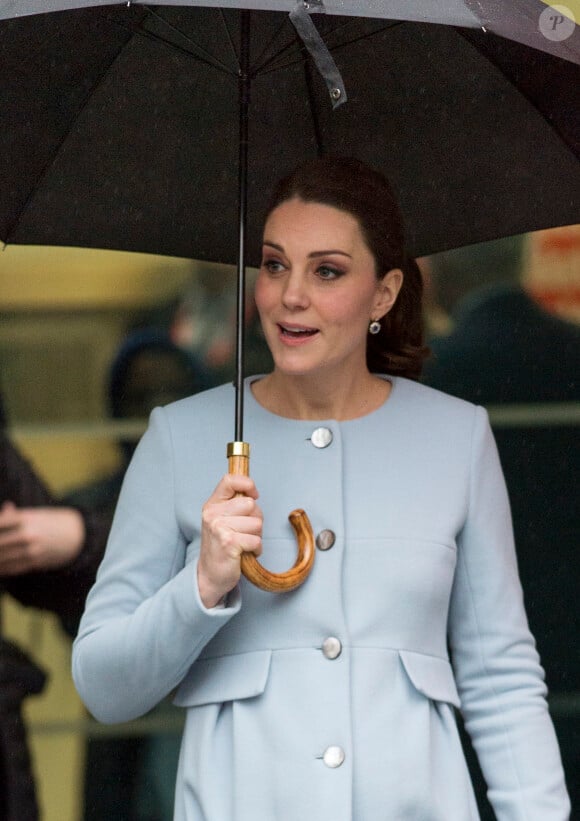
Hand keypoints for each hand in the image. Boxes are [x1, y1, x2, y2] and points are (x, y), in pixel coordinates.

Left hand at [0, 501, 84, 575]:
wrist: (77, 534)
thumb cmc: (52, 521)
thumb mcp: (35, 514)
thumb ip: (14, 515)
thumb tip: (3, 510)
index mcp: (25, 518)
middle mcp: (28, 533)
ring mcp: (32, 548)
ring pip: (3, 558)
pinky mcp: (36, 561)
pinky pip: (13, 567)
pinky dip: (3, 569)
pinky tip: (0, 567)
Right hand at [197, 475, 262, 607]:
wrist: (209, 575)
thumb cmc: (222, 546)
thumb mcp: (222, 520)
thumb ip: (234, 505)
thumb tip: (253, 494)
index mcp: (212, 505)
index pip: (230, 480)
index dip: (247, 484)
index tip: (254, 494)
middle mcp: (212, 514)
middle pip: (251, 504)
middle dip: (255, 519)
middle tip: (245, 532)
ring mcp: (219, 528)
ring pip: (257, 523)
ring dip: (256, 536)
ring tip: (243, 543)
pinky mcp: (229, 543)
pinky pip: (256, 540)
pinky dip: (256, 549)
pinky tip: (245, 553)